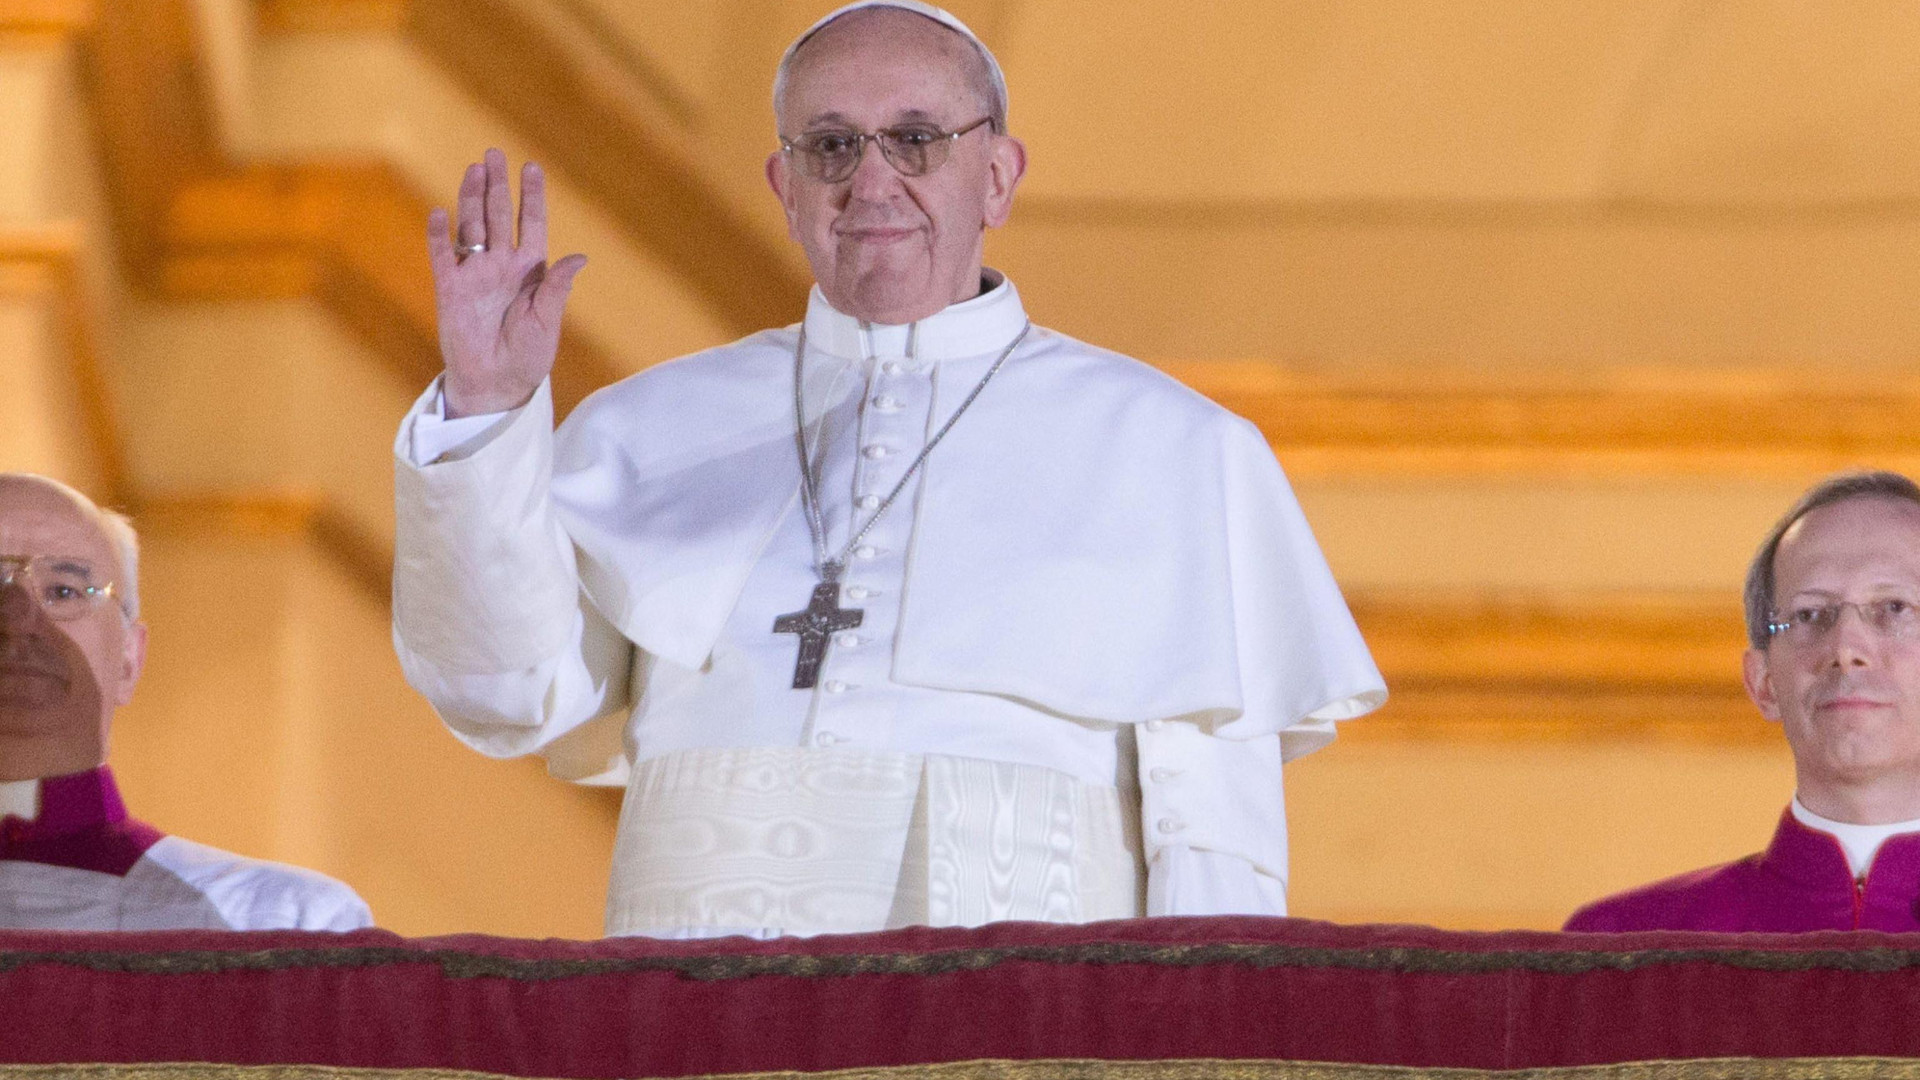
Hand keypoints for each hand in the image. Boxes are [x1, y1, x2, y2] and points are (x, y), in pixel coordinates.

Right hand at [427, 148, 587, 417]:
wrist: (496, 383)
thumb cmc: (528, 356)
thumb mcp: (548, 321)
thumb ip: (557, 287)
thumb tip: (581, 257)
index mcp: (531, 271)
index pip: (532, 224)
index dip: (531, 197)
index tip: (532, 167)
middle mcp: (502, 265)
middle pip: (499, 216)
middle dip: (498, 185)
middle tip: (494, 154)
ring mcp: (474, 274)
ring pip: (472, 226)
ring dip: (472, 199)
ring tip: (474, 169)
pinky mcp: (449, 289)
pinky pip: (443, 256)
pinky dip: (440, 236)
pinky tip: (442, 214)